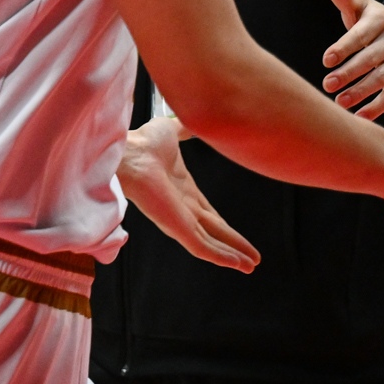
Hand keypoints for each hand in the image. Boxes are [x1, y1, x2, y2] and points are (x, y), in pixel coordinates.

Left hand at [117, 116, 259, 272]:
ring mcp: (179, 220)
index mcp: (183, 191)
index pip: (208, 215)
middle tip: (253, 260)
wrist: (130, 152)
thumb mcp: (172, 131)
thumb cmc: (143, 142)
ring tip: (250, 266)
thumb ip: (185, 128)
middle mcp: (182, 209)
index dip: (225, 227)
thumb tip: (194, 117)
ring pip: (210, 244)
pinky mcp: (176, 227)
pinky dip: (220, 257)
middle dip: (233, 245)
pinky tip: (237, 264)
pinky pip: (202, 247)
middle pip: (214, 232)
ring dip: (231, 256)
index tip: (240, 237)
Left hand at [322, 0, 383, 118]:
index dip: (344, 47)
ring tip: (339, 102)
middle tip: (327, 84)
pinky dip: (378, 107)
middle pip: (370, 60)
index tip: (326, 59)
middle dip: (349, 73)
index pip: (360, 35)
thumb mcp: (362, 8)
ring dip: (361, 92)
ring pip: (381, 79)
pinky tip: (359, 117)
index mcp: (381, 22)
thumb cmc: (372, 23)